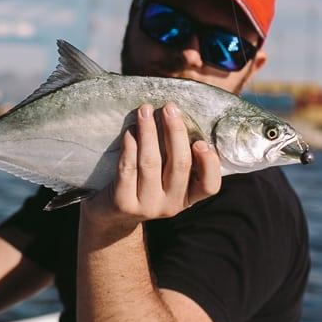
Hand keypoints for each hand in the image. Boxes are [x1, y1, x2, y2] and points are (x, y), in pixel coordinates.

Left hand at [85, 102, 221, 229]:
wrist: (111, 213)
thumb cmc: (144, 183)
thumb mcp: (166, 176)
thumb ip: (177, 156)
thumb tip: (181, 117)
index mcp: (188, 197)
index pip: (209, 185)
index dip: (209, 164)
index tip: (200, 142)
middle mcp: (171, 205)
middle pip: (180, 165)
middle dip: (175, 131)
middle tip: (170, 108)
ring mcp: (147, 206)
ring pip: (151, 163)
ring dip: (149, 132)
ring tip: (145, 110)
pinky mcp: (124, 203)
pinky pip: (128, 167)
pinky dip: (130, 145)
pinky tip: (130, 130)